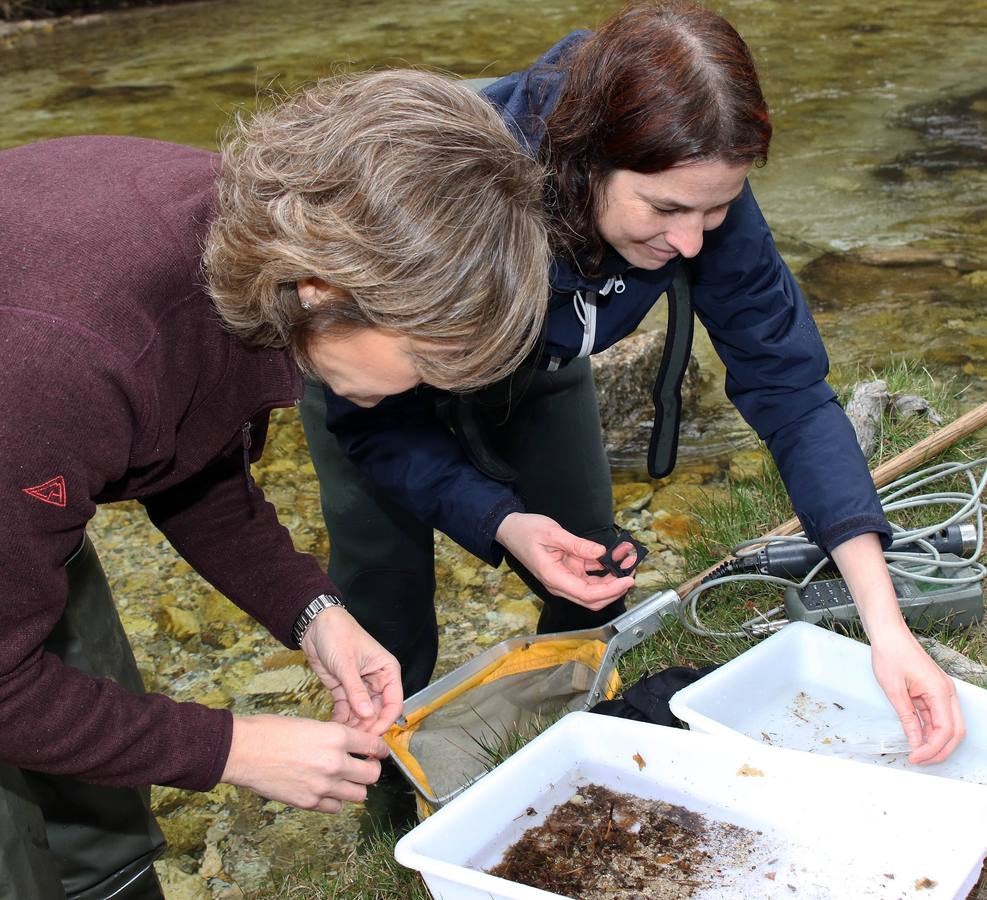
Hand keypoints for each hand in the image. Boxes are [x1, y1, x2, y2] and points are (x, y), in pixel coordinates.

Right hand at [221, 715, 388, 811]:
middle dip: (370, 770)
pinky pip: (336, 807)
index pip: (374, 746)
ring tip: (345, 780)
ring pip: (359, 795)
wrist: (244, 751)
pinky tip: (326, 790)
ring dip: (355, 788)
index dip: (380, 749)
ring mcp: (323, 786)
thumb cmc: (272, 731)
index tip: (379, 752)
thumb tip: (352, 746)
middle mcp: (334, 762)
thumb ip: (335, 737)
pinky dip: (335, 801)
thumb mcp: (311, 723)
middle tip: (364, 766)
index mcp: (336, 737)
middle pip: (372, 775)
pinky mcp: (309, 803)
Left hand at [301, 607, 402, 733]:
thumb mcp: (347, 664)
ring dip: (354, 725)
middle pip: (378, 712)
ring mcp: (360, 687)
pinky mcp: (345, 690)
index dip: (385, 721)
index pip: (394, 702)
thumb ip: (357, 692)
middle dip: (367, 726)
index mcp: (387, 671)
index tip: (372, 735)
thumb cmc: (338, 636)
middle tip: (354, 740)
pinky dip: (342, 719)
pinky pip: (347, 710)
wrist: (315, 626)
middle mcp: (377, 681)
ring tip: (342, 735)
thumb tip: (368, 716)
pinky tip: (334, 727)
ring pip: (363, 714)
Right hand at [495, 512, 634, 609]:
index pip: (587, 594)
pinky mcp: (567, 572)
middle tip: (632, 573)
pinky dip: (603, 572)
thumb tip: (601, 553)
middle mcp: (560, 584)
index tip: (628, 580)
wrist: (509, 529)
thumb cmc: (525, 531)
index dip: (610, 590)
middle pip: (592, 599)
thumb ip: (577, 545)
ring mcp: (564, 579)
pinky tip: (614, 560)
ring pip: (593, 591)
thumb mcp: (552, 533)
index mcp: (554, 578)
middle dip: (615, 590)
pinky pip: (588, 578)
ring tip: (627, 563)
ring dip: (611, 581)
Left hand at [831, 533, 964, 763]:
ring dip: (934, 741)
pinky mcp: (933, 691)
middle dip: (939, 750)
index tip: (914, 757)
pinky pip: (936, 716)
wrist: (888, 633)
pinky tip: (916, 738)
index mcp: (940, 692)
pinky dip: (929, 729)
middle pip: (954, 732)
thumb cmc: (890, 654)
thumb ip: (907, 718)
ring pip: (947, 726)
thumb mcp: (894, 690)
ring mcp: (941, 692)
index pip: (945, 731)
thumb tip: (915, 742)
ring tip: (915, 753)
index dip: (931, 749)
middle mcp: (946, 693)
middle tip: (918, 760)